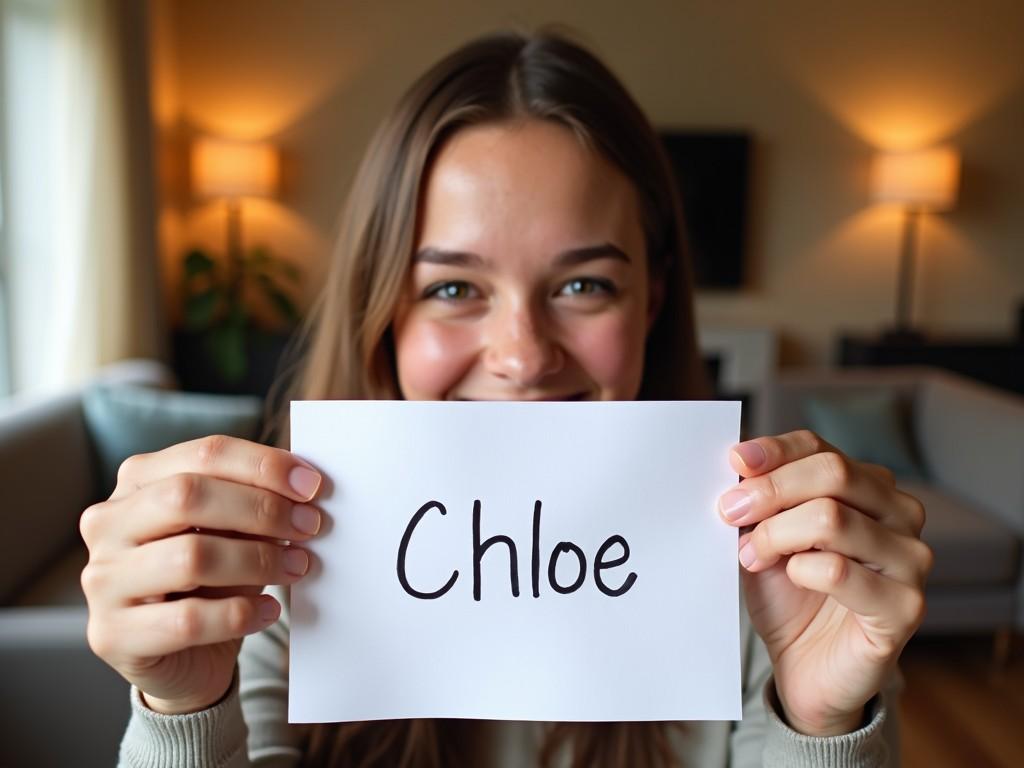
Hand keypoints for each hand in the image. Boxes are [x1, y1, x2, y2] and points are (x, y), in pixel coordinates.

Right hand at [80, 435, 322, 714]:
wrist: (182, 657)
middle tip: (309, 526)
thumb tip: (304, 488)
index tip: (311, 484)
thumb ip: (254, 504)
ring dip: (258, 561)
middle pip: (187, 496)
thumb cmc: (210, 579)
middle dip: (261, 509)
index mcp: (138, 481)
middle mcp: (108, 523)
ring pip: (190, 557)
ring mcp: (102, 579)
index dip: (263, 465)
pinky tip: (268, 611)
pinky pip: (188, 620)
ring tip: (296, 567)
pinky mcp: (112, 634)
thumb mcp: (232, 531)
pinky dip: (241, 614)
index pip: (203, 454)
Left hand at [719, 430, 931, 735]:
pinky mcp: (906, 606)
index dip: (774, 451)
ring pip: (831, 518)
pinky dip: (801, 571)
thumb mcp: (764, 536)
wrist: (806, 666)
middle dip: (769, 490)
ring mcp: (910, 559)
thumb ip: (759, 501)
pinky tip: (791, 579)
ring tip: (752, 557)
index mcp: (867, 486)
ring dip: (776, 535)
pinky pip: (840, 571)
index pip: (820, 448)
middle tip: (729, 513)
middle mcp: (899, 514)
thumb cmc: (790, 595)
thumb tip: (739, 464)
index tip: (735, 462)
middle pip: (832, 472)